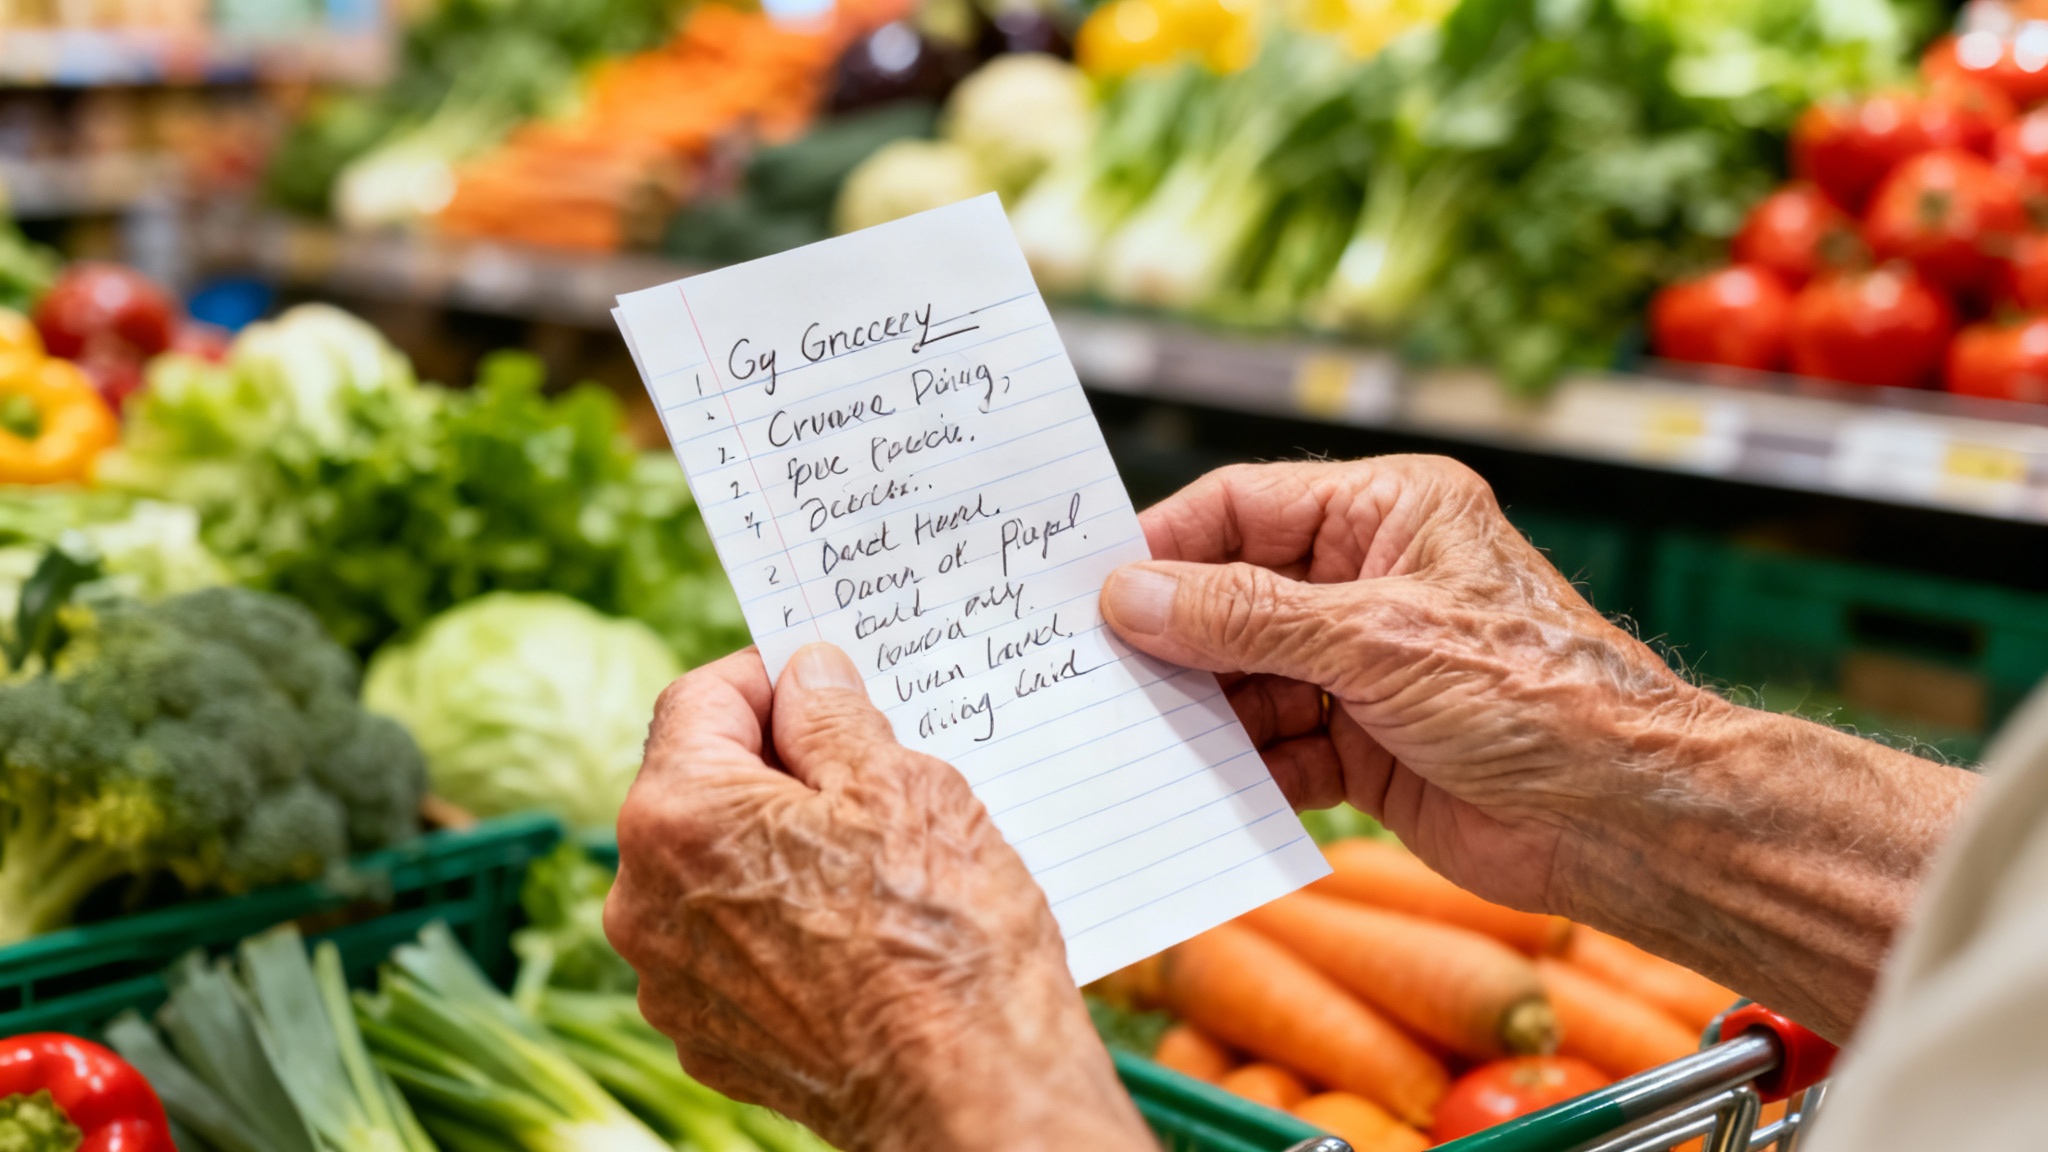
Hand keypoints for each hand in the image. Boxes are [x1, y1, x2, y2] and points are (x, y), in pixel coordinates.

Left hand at [604, 643, 1153, 1151]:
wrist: (967, 1093)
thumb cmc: (941, 935)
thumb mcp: (901, 783)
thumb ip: (832, 713)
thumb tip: (805, 675)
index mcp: (678, 815)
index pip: (701, 698)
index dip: (772, 679)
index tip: (828, 687)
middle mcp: (644, 899)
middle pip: (699, 787)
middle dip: (777, 770)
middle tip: (871, 779)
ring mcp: (671, 980)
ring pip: (715, 870)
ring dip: (777, 850)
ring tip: (875, 867)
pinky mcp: (707, 1038)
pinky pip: (731, 946)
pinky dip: (780, 925)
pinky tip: (856, 936)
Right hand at [1101, 456, 1705, 911]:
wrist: (1623, 819)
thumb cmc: (1536, 694)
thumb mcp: (1375, 639)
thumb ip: (1244, 616)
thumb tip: (1131, 596)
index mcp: (1389, 513)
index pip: (1247, 506)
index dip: (1168, 543)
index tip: (1094, 586)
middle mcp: (1372, 581)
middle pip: (1236, 596)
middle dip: (1176, 638)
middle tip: (1096, 671)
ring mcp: (1367, 666)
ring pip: (1249, 677)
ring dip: (1204, 710)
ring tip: (1141, 737)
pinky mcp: (1367, 744)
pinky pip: (1278, 746)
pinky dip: (1244, 767)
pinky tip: (1203, 787)